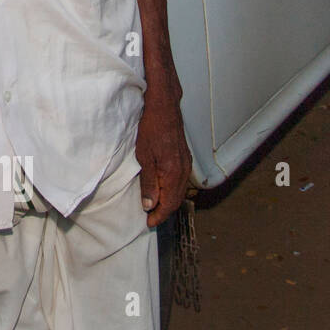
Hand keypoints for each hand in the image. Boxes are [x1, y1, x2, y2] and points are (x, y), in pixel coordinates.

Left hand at [135, 89, 192, 227]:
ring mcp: (186, 163)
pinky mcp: (184, 157)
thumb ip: (148, 182)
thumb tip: (150, 204)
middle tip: (150, 218)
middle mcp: (183, 170)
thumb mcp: (144, 156)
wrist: (163, 107)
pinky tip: (163, 190)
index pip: (168, 203)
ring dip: (168, 201)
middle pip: (176, 199)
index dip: (159, 215)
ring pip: (179, 190)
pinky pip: (180, 180)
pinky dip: (172, 190)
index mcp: (173, 173)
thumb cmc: (151, 128)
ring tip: (155, 208)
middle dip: (164, 211)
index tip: (149, 222)